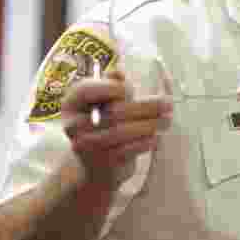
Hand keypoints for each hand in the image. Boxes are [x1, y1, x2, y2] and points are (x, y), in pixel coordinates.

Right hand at [61, 68, 172, 186]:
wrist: (96, 167)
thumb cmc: (105, 124)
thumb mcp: (104, 101)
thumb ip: (111, 84)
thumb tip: (119, 73)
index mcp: (71, 103)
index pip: (88, 90)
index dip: (113, 88)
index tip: (132, 90)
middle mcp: (73, 125)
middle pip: (114, 112)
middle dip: (146, 106)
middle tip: (168, 103)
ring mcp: (87, 147)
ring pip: (124, 132)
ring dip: (151, 124)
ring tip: (167, 119)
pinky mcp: (103, 163)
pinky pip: (129, 149)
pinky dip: (146, 141)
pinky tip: (157, 136)